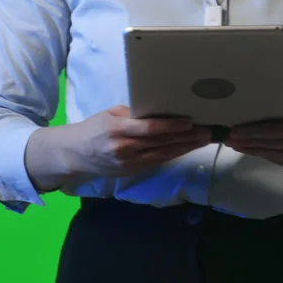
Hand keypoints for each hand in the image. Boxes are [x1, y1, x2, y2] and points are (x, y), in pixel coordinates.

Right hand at [62, 105, 211, 177]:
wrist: (75, 154)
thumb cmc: (93, 128)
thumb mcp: (110, 113)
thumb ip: (132, 114)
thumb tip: (156, 110)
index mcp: (118, 130)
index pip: (150, 129)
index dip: (171, 127)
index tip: (189, 122)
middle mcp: (125, 148)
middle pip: (161, 143)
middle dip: (186, 138)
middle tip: (207, 131)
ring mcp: (129, 163)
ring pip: (163, 155)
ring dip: (185, 148)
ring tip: (203, 140)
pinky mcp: (132, 172)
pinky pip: (157, 162)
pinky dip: (173, 155)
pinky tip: (186, 149)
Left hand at [225, 104, 282, 188]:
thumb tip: (272, 120)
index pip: (274, 130)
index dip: (252, 132)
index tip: (234, 131)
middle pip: (270, 145)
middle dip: (247, 142)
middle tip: (227, 139)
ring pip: (275, 156)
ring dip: (254, 151)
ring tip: (237, 146)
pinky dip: (270, 157)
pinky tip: (258, 153)